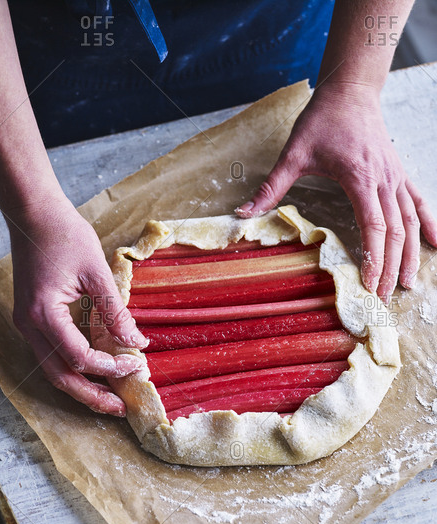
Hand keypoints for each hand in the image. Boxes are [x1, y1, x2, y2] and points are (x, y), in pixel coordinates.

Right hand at [8, 197, 147, 415]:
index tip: (135, 365)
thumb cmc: (64, 235)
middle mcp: (29, 325)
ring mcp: (27, 323)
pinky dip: (72, 367)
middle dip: (91, 395)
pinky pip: (50, 354)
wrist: (34, 214)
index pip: (78, 356)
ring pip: (52, 369)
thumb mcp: (96, 272)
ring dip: (81, 386)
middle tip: (120, 408)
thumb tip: (137, 343)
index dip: (108, 366)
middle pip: (60, 375)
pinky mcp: (32, 318)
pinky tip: (94, 372)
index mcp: (44, 313)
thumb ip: (116, 312)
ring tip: (108, 399)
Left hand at [236, 82, 436, 301]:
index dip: (375, 258)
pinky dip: (429, 224)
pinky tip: (436, 244)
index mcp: (360, 179)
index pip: (374, 226)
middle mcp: (384, 181)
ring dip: (411, 254)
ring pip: (411, 221)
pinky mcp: (399, 173)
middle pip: (396, 232)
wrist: (350, 90)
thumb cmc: (323, 119)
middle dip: (391, 267)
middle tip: (383, 297)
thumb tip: (243, 214)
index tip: (370, 284)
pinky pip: (419, 202)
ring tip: (408, 283)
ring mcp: (396, 177)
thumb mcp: (293, 153)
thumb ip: (271, 187)